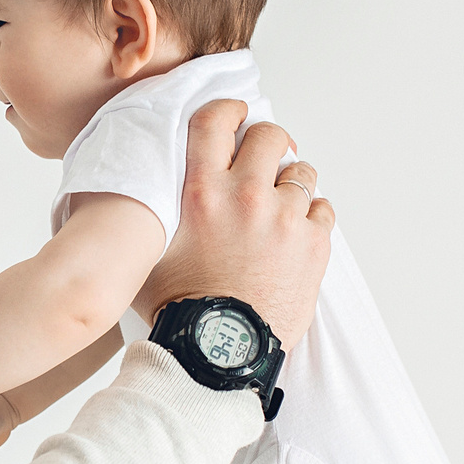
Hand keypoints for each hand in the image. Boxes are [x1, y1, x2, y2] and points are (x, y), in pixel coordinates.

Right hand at [135, 101, 333, 346]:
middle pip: (269, 137)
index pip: (215, 122)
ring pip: (302, 173)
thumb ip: (156, 214)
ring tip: (279, 208)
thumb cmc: (182, 310)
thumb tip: (139, 195)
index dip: (229, 110)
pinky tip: (296, 235)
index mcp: (202, 193)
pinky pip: (324, 209)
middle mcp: (245, 197)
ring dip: (291, 184)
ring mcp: (285, 219)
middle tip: (264, 162)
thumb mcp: (151, 253)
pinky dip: (313, 217)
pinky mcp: (314, 244)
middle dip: (268, 144)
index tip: (237, 114)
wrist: (218, 353)